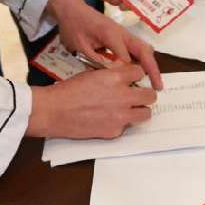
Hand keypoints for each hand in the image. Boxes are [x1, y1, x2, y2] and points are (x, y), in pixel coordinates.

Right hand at [26, 64, 158, 138]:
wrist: (54, 111)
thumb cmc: (69, 90)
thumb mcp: (93, 75)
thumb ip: (112, 76)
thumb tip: (123, 79)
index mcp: (115, 78)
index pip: (140, 73)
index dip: (137, 76)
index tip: (134, 79)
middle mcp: (122, 96)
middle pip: (150, 95)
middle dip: (145, 95)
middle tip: (137, 96)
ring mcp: (120, 115)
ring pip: (146, 114)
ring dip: (140, 110)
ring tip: (129, 110)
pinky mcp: (114, 131)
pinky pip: (127, 127)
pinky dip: (121, 124)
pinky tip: (109, 120)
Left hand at [46, 0, 161, 88]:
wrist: (71, 10)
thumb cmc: (74, 27)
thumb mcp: (81, 46)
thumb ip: (97, 60)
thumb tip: (114, 74)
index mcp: (111, 34)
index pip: (126, 57)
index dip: (127, 73)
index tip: (126, 85)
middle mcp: (122, 33)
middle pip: (144, 51)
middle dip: (153, 69)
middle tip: (158, 87)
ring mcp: (124, 34)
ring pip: (143, 49)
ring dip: (150, 65)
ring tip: (153, 83)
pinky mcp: (122, 36)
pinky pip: (137, 49)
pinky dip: (143, 61)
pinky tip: (141, 74)